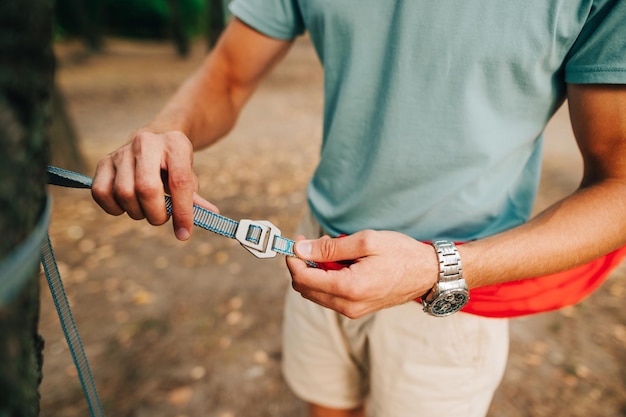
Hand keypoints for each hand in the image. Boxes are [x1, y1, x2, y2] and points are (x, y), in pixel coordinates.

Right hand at [91, 130, 218, 239]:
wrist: (154, 140)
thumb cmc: (174, 164)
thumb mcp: (189, 175)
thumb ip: (195, 198)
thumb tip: (209, 216)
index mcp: (175, 144)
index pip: (179, 182)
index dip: (182, 211)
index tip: (184, 233)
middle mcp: (146, 142)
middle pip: (146, 188)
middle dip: (156, 214)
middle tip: (161, 218)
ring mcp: (122, 151)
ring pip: (124, 193)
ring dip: (137, 213)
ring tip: (146, 210)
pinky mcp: (103, 161)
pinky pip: (101, 193)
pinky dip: (113, 209)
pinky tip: (126, 206)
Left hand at [286, 230, 438, 317]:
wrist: (427, 273)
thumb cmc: (401, 254)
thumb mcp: (366, 241)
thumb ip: (330, 248)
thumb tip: (301, 249)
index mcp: (349, 288)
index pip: (303, 279)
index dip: (293, 260)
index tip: (296, 242)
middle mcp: (348, 305)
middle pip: (305, 289)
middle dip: (302, 265)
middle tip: (310, 243)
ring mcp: (352, 310)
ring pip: (316, 293)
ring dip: (314, 272)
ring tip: (330, 250)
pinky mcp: (356, 309)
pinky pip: (329, 296)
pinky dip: (326, 279)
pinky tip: (339, 262)